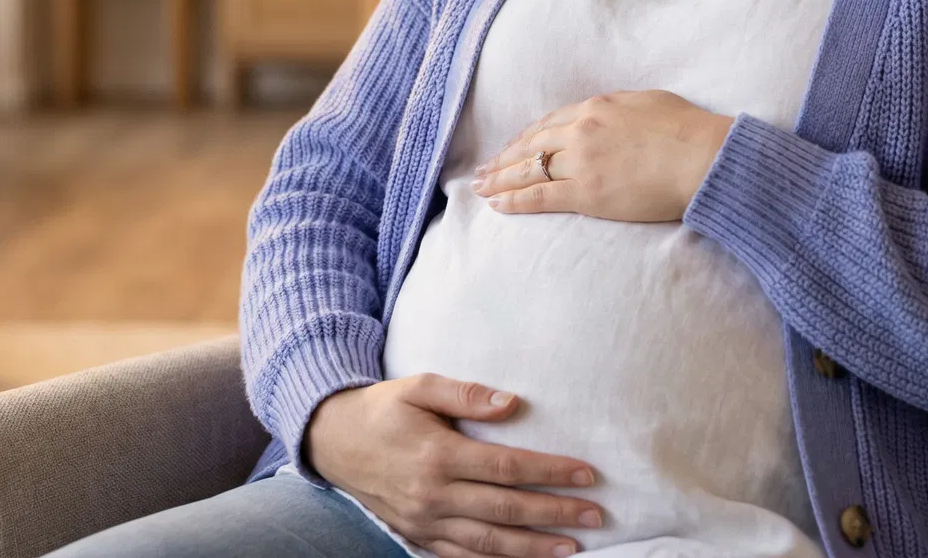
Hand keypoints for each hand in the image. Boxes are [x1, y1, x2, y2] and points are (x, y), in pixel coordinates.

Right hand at [303, 374, 603, 557]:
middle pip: (505, 510)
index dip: (550, 472)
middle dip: (554, 513)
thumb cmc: (384, 408)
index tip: (586, 474)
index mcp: (437, 454)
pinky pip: (462, 557)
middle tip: (595, 513)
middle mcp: (433, 494)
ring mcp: (424, 522)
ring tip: (573, 546)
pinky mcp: (417, 536)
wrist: (332, 441)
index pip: (506, 468)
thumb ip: (466, 393)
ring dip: (533, 547)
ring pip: (488, 543)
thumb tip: (512, 403)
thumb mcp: (420, 386)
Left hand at [471, 90, 733, 221]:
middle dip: (503, 159)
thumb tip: (609, 115)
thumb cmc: (686, 130)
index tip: (512, 148)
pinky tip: (499, 204)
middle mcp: (580, 131)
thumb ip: (619, 109)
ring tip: (481, 188)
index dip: (525, 138)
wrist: (702, 157)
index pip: (548, 123)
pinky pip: (540, 196)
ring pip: (528, 170)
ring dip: (500, 180)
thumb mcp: (647, 103)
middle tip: (483, 170)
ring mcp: (580, 162)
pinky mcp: (586, 193)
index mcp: (595, 107)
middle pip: (530, 145)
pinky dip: (515, 200)